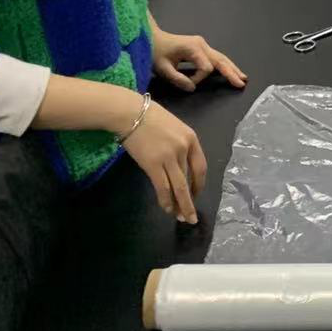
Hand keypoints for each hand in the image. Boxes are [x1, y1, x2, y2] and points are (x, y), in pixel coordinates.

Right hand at [122, 99, 207, 223]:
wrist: (131, 113)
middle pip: (190, 180)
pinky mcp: (153, 165)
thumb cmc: (150, 117)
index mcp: (191, 138)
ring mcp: (169, 157)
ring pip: (179, 187)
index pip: (200, 166)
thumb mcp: (174, 127)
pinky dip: (166, 200)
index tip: (196, 194)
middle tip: (192, 216)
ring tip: (181, 218)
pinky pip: (163, 187)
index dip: (199, 184)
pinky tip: (167, 209)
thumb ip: (180, 144)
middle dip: (191, 200)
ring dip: (180, 205)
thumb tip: (179, 165)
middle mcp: (183, 149)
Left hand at [151, 28, 247, 93]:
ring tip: (242, 78)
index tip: (186, 83)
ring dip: (231, 68)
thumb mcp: (163, 69)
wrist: (152, 38)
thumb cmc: (155, 52)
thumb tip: (193, 88)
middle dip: (230, 72)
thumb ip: (178, 79)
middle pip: (220, 60)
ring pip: (221, 58)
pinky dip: (225, 65)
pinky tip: (233, 71)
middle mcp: (201, 45)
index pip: (206, 68)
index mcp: (193, 48)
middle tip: (241, 83)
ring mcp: (202, 45)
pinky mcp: (201, 47)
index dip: (198, 79)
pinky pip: (216, 57)